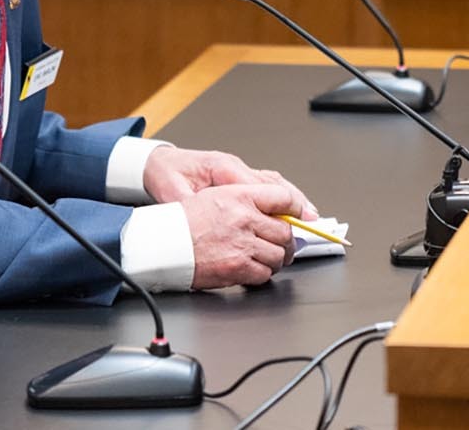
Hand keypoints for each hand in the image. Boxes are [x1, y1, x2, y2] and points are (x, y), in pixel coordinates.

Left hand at [143, 146, 315, 218]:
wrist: (159, 162)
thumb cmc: (167, 174)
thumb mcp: (172, 192)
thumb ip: (188, 206)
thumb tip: (200, 220)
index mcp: (222, 167)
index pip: (257, 185)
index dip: (279, 202)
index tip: (295, 216)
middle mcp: (236, 167)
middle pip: (274, 183)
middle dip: (294, 203)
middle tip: (311, 223)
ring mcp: (240, 170)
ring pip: (275, 183)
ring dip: (294, 199)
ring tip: (311, 217)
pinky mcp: (239, 176)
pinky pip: (268, 185)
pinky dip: (284, 197)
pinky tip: (294, 209)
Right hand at [181, 183, 300, 288]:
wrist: (166, 244)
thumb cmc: (186, 221)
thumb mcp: (217, 196)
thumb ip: (248, 200)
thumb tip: (277, 212)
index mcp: (240, 196)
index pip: (283, 197)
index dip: (297, 209)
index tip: (303, 216)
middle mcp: (245, 218)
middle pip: (285, 230)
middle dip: (286, 240)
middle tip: (282, 243)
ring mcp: (243, 244)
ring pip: (279, 254)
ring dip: (276, 258)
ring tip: (265, 256)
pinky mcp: (238, 267)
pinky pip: (265, 273)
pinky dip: (262, 273)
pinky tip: (253, 267)